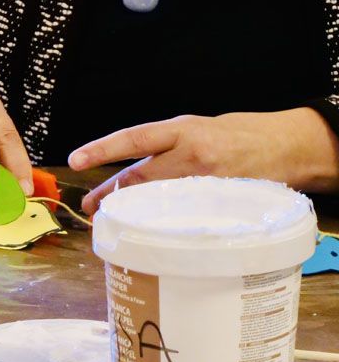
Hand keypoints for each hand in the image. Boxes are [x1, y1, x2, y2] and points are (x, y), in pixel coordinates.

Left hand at [69, 109, 338, 214]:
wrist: (286, 146)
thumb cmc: (236, 136)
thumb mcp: (198, 128)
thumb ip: (165, 147)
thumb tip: (127, 173)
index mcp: (184, 130)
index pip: (135, 138)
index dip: (102, 149)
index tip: (76, 159)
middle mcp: (193, 155)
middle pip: (140, 176)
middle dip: (109, 194)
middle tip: (90, 206)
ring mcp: (207, 182)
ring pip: (158, 201)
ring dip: (132, 212)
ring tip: (113, 220)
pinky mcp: (220, 205)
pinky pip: (184, 218)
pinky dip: (164, 224)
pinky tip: (151, 233)